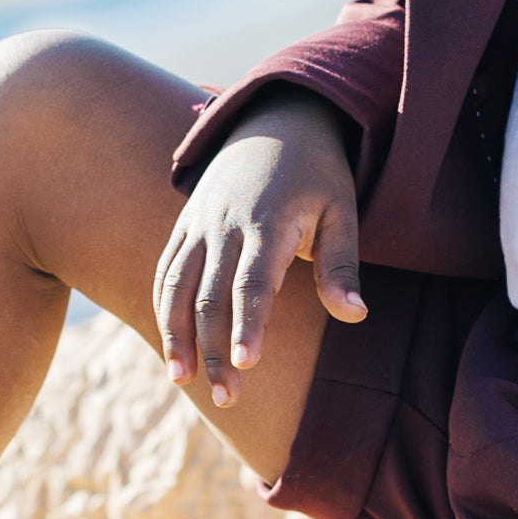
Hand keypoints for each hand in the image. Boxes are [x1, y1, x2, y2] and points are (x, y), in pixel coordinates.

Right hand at [153, 98, 365, 406]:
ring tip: (182, 381)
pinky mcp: (184, 225)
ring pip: (175, 285)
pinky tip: (172, 348)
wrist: (274, 120)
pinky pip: (165, 270)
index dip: (248, 325)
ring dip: (175, 336)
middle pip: (209, 295)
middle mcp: (224, 224)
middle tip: (227, 398)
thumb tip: (356, 315)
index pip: (253, 282)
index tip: (247, 365)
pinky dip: (162, 309)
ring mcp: (198, 224)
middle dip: (213, 349)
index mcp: (267, 222)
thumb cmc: (318, 174)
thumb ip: (342, 266)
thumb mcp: (342, 211)